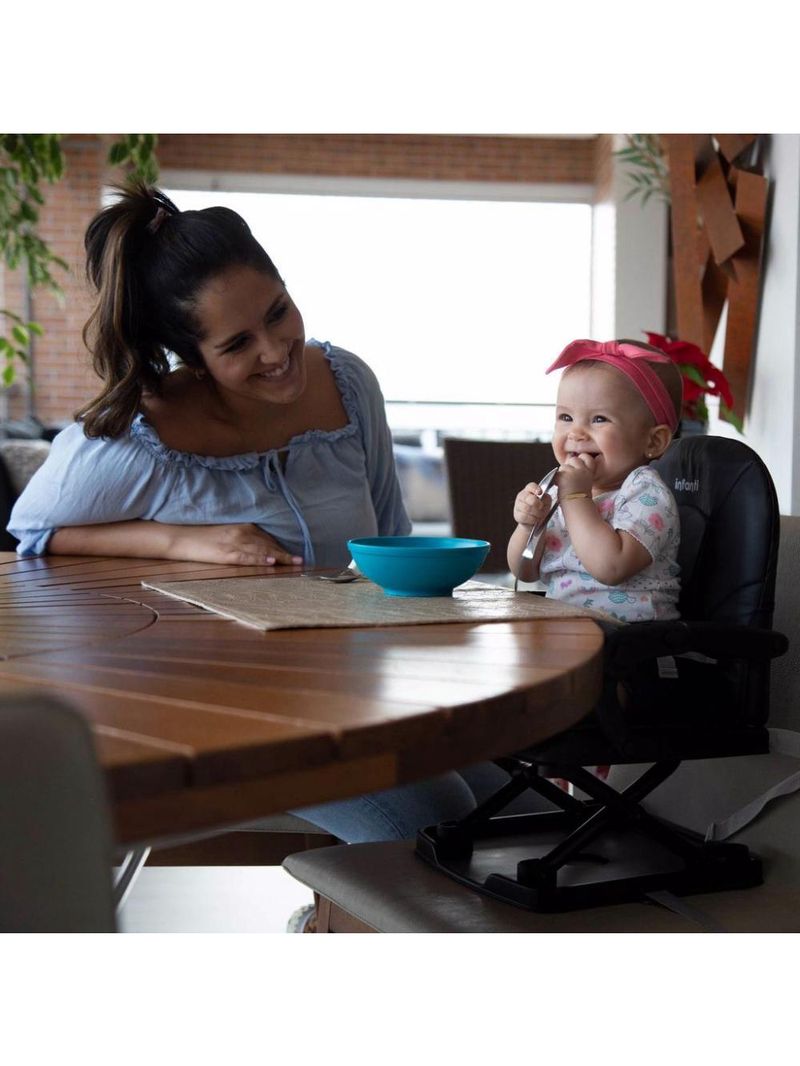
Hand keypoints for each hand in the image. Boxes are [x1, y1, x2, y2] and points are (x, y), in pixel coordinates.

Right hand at [167, 524, 303, 565]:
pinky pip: (246, 557)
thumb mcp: (225, 533)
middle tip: (301, 561)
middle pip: (268, 544)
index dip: (281, 547)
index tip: (295, 554)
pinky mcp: (226, 553)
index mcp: (242, 527)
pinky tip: (271, 562)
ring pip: (262, 551)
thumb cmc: (202, 537)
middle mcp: (242, 533)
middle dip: (284, 553)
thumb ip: (242, 538)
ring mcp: (234, 543)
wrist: (181, 537)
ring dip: (279, 557)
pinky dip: (259, 560)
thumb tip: (257, 547)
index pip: (266, 538)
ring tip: (294, 563)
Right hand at [513, 482, 554, 528]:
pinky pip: (525, 517)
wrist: (535, 522)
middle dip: (537, 503)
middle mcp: (522, 496)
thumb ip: (546, 498)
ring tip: (539, 515)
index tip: (540, 493)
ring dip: (536, 513)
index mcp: (529, 490)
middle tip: (541, 507)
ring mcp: (518, 505)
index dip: (535, 489)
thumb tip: (543, 496)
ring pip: (527, 508)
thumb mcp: (546, 502)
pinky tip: (534, 519)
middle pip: (529, 498)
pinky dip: (532, 519)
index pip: (531, 486)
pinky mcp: (517, 515)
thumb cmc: (541, 509)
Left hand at [556, 453, 595, 495]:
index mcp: (589, 471)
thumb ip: (581, 472)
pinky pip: (557, 473)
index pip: (586, 457)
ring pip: (564, 466)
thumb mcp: (585, 481)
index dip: (581, 460)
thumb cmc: (580, 497)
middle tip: (570, 479)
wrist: (577, 505)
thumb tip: (571, 461)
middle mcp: (582, 470)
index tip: (578, 470)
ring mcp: (573, 472)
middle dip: (569, 466)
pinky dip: (557, 479)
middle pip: (573, 459)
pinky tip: (561, 485)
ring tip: (566, 484)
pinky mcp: (564, 475)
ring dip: (563, 473)